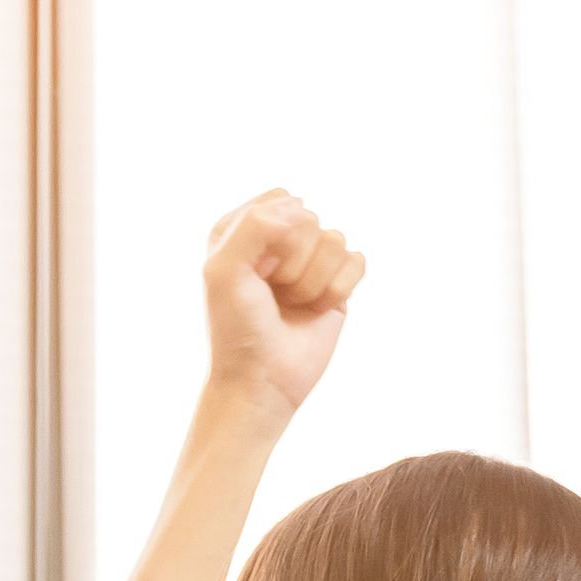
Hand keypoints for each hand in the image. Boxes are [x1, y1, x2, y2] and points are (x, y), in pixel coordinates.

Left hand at [198, 190, 366, 424]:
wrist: (263, 380)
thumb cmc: (237, 327)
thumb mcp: (224, 269)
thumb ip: (254, 225)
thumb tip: (302, 208)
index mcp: (245, 227)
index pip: (279, 200)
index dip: (272, 235)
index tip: (253, 270)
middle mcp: (279, 240)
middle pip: (309, 221)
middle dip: (292, 264)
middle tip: (272, 295)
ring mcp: (311, 261)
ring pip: (335, 241)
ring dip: (311, 282)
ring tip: (290, 305)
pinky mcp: (338, 283)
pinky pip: (356, 261)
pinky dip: (336, 290)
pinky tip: (316, 309)